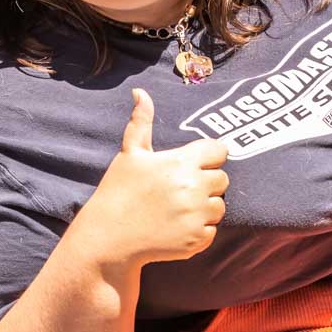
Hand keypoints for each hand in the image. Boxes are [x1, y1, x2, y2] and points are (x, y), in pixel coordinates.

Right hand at [70, 89, 228, 267]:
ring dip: (204, 207)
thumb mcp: (129, 154)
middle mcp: (193, 187)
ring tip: (177, 209)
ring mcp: (197, 215)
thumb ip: (141, 122)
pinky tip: (176, 226)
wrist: (109, 238)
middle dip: (206, 182)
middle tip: (180, 189)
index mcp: (180, 162)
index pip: (219, 150)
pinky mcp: (197, 240)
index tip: (194, 164)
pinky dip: (198, 229)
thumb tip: (140, 92)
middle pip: (222, 179)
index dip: (208, 156)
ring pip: (219, 206)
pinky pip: (211, 230)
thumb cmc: (119, 191)